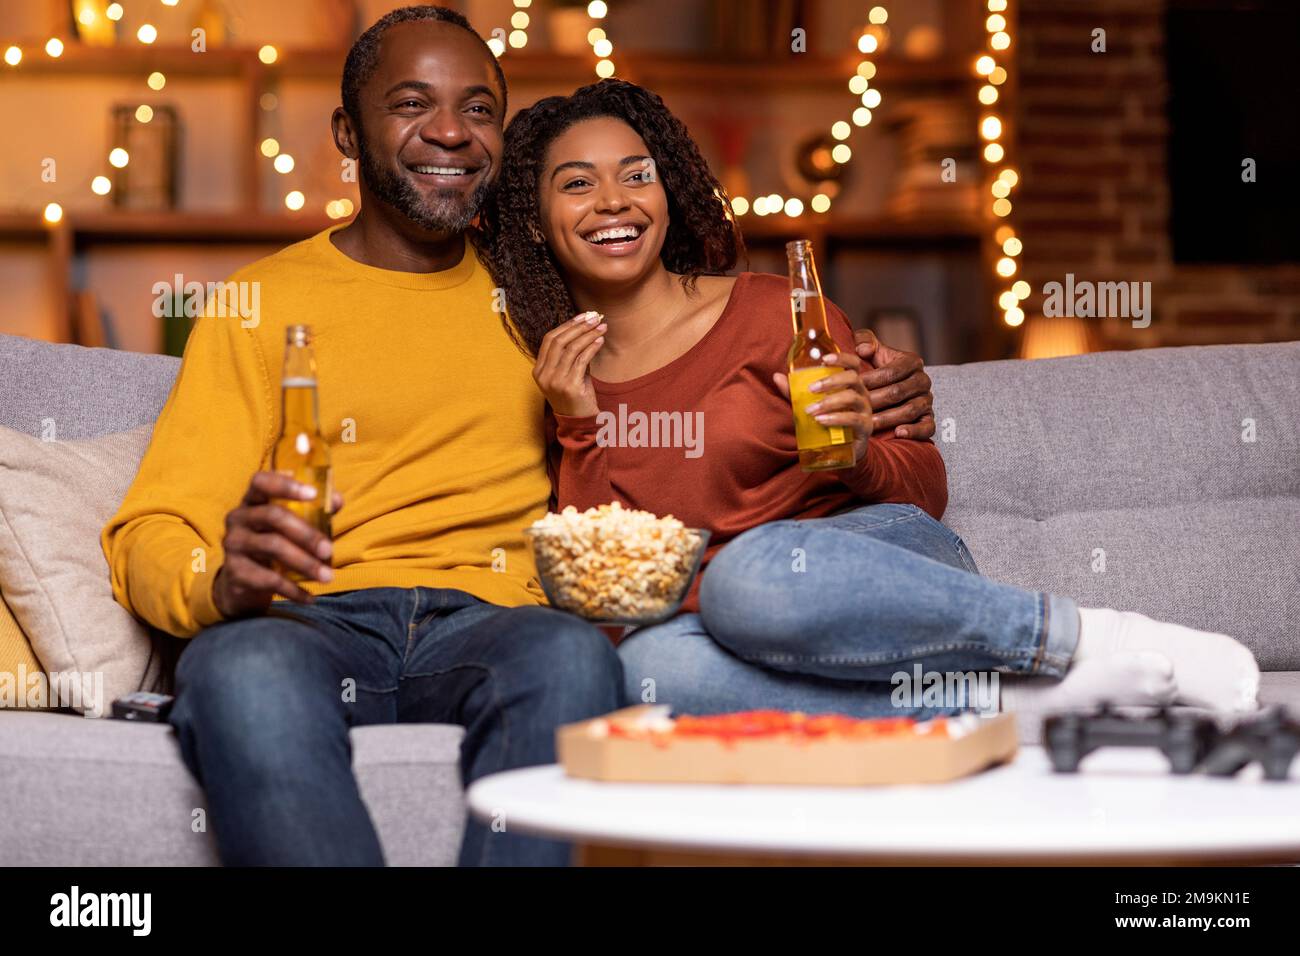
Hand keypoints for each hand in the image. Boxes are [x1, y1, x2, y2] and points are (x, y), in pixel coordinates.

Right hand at [212, 471, 342, 617]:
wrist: (243, 583)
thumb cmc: (275, 544)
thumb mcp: (292, 525)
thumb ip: (315, 511)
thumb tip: (336, 501)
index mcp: (253, 500)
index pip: (261, 481)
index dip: (286, 485)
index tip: (313, 494)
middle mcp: (238, 518)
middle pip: (273, 516)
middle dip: (306, 533)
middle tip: (329, 550)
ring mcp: (233, 544)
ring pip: (273, 547)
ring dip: (305, 563)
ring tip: (327, 577)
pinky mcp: (234, 571)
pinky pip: (268, 579)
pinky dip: (293, 589)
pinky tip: (310, 598)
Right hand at [533, 311, 606, 417]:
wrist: (580, 423)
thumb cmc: (576, 396)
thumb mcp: (568, 373)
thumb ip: (570, 355)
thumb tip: (584, 328)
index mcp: (539, 370)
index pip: (549, 340)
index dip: (566, 326)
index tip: (583, 316)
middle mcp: (544, 375)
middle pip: (559, 341)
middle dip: (578, 327)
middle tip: (595, 318)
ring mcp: (555, 381)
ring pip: (570, 349)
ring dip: (588, 335)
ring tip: (601, 327)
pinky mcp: (569, 387)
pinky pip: (581, 360)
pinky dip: (591, 348)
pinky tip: (600, 341)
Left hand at [773, 350, 872, 465]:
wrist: (840, 452)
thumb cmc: (826, 424)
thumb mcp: (809, 405)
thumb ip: (795, 393)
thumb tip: (777, 376)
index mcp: (850, 385)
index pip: (853, 364)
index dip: (842, 358)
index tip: (824, 359)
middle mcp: (861, 394)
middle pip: (853, 378)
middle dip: (831, 381)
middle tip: (811, 389)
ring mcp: (865, 411)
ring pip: (852, 398)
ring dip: (829, 402)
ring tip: (811, 410)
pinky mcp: (865, 427)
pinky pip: (853, 419)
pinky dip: (836, 418)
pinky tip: (821, 420)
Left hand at [854, 328, 934, 439]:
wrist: (890, 388)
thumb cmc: (877, 368)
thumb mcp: (872, 350)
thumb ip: (864, 340)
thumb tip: (863, 349)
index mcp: (911, 362)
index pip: (890, 372)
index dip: (870, 380)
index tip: (850, 387)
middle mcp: (922, 380)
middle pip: (897, 392)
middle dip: (874, 401)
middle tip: (853, 408)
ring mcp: (927, 400)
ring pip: (909, 410)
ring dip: (887, 418)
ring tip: (868, 424)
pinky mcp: (929, 419)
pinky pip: (927, 427)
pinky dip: (913, 431)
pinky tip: (897, 433)